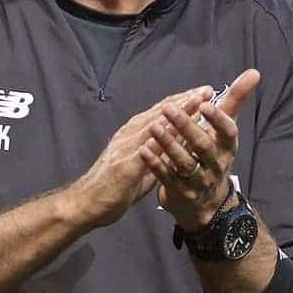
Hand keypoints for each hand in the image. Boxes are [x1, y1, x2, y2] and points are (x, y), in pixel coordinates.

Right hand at [70, 85, 213, 227]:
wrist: (85, 203)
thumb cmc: (112, 187)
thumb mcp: (140, 167)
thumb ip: (155, 155)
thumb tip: (173, 148)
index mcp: (134, 135)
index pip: (161, 113)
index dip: (182, 102)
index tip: (203, 93)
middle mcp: (129, 135)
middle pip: (160, 113)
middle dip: (184, 100)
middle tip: (206, 89)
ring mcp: (125, 149)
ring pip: (155, 125)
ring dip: (177, 113)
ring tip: (196, 102)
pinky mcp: (124, 166)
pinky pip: (145, 151)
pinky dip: (160, 139)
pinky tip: (175, 133)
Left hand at [140, 69, 259, 231]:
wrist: (205, 201)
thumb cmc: (214, 153)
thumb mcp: (225, 130)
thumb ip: (236, 101)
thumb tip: (254, 72)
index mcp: (227, 147)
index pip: (228, 132)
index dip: (217, 119)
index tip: (204, 103)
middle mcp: (217, 165)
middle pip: (203, 146)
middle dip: (186, 127)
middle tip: (168, 109)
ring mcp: (199, 181)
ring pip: (184, 163)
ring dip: (169, 144)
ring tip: (153, 127)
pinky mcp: (181, 193)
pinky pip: (168, 178)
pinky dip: (156, 164)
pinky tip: (144, 149)